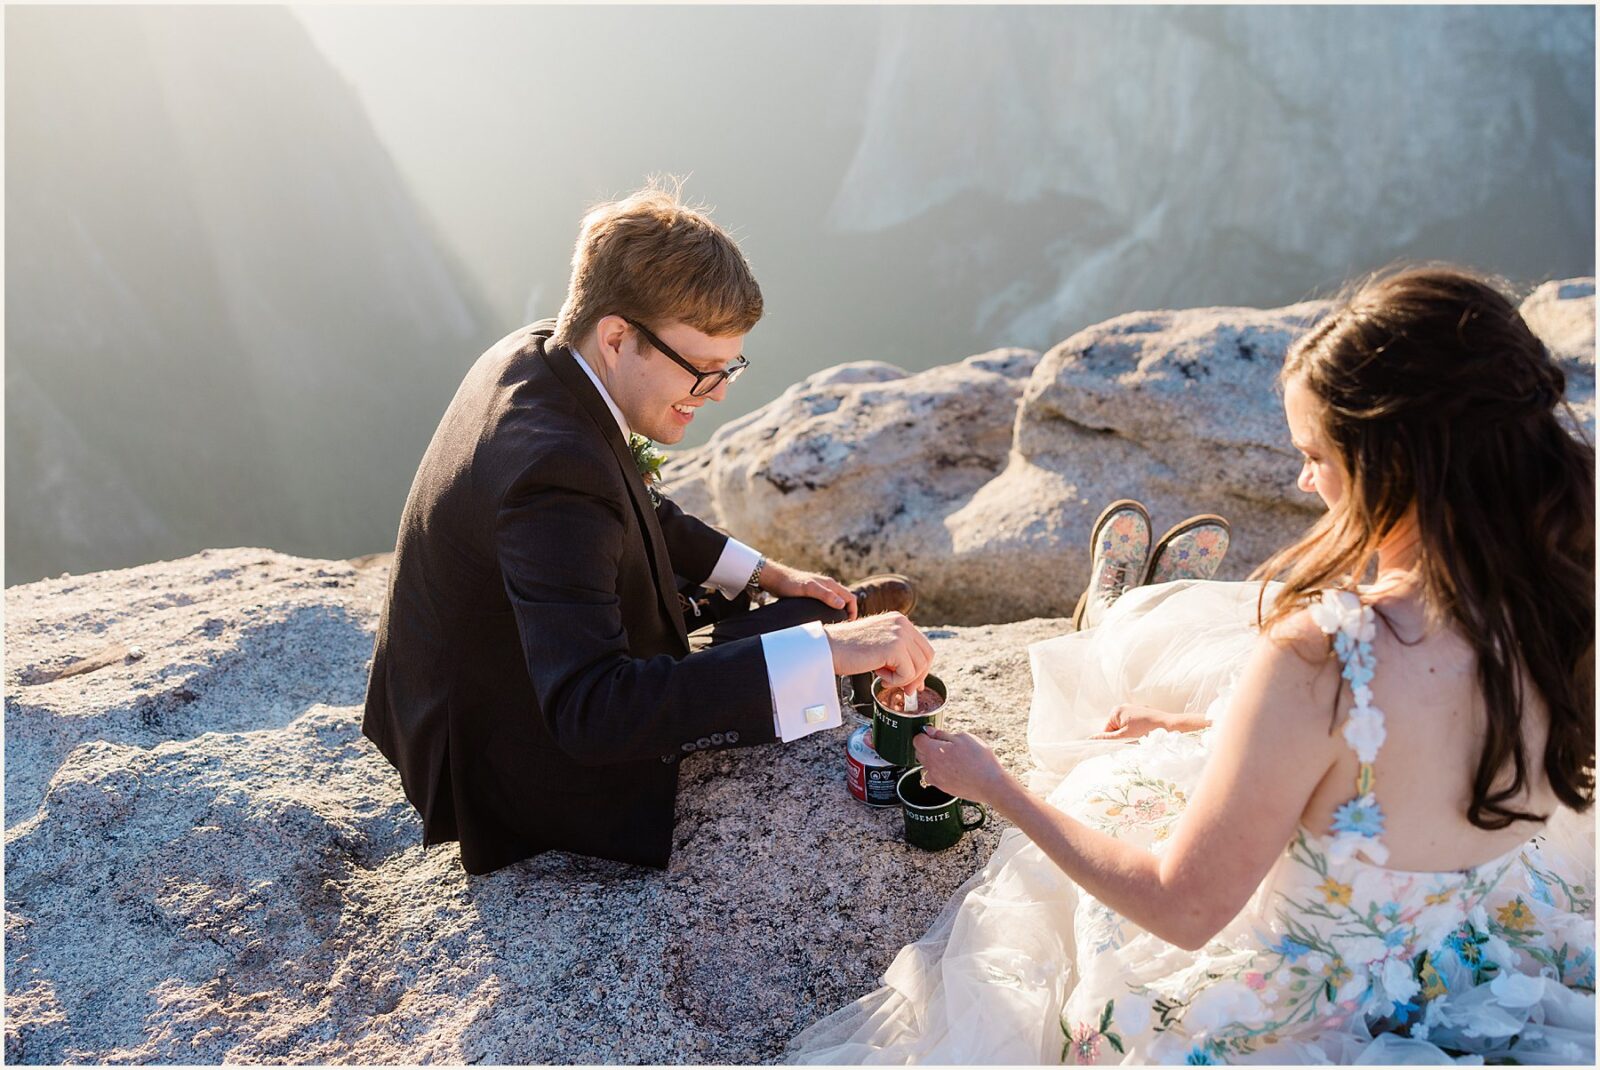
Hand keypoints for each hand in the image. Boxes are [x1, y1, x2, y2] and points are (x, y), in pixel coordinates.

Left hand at [760, 560, 857, 619]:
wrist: (775, 578)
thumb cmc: (790, 584)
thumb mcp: (809, 589)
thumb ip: (825, 595)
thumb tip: (842, 604)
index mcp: (830, 584)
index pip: (850, 598)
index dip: (853, 611)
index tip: (848, 623)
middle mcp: (827, 586)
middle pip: (845, 600)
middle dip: (848, 612)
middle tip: (843, 626)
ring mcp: (820, 589)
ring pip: (836, 601)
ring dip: (839, 612)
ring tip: (834, 624)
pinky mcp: (812, 594)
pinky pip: (827, 603)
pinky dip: (830, 610)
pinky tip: (822, 619)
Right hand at [823, 612, 932, 688]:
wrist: (828, 648)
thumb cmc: (848, 650)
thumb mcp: (879, 645)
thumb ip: (898, 654)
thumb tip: (918, 679)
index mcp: (899, 620)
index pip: (923, 646)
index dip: (921, 667)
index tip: (912, 682)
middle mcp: (902, 623)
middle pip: (927, 655)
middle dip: (918, 676)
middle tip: (906, 689)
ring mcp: (899, 634)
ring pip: (919, 666)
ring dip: (903, 679)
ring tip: (883, 677)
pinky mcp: (895, 647)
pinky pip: (907, 673)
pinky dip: (894, 681)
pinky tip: (878, 675)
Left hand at [911, 727, 1014, 806]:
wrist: (990, 783)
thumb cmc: (979, 759)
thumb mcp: (964, 738)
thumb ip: (943, 734)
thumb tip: (930, 731)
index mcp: (934, 750)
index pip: (917, 740)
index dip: (925, 735)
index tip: (933, 734)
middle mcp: (931, 765)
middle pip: (919, 753)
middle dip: (927, 746)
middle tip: (944, 744)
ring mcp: (935, 778)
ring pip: (925, 766)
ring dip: (932, 760)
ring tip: (949, 758)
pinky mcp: (942, 788)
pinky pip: (933, 777)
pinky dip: (937, 772)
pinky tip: (950, 770)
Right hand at [1087, 703, 1208, 740]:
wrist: (1170, 726)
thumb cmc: (1147, 731)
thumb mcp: (1124, 737)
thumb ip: (1106, 739)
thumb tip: (1090, 739)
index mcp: (1116, 710)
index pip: (1106, 731)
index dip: (1113, 741)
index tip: (1123, 745)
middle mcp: (1123, 707)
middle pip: (1116, 729)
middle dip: (1123, 738)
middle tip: (1134, 742)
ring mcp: (1134, 709)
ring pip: (1126, 728)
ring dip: (1131, 736)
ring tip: (1142, 738)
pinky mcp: (1144, 713)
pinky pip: (1135, 725)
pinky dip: (1138, 732)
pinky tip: (1147, 734)